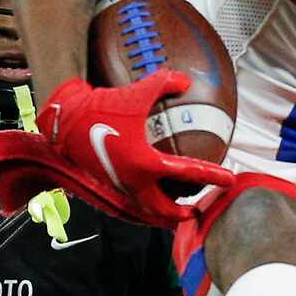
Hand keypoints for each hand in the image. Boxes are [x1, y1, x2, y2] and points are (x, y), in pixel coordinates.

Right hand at [34, 74, 234, 227]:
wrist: (66, 121)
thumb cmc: (103, 108)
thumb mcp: (137, 92)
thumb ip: (164, 83)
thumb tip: (186, 80)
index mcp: (146, 163)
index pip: (188, 173)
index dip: (212, 175)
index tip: (229, 180)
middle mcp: (134, 181)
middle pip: (164, 210)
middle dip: (180, 215)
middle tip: (195, 212)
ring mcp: (120, 185)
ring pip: (146, 210)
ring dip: (161, 214)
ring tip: (174, 212)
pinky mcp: (109, 182)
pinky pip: (132, 200)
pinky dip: (145, 203)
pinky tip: (150, 196)